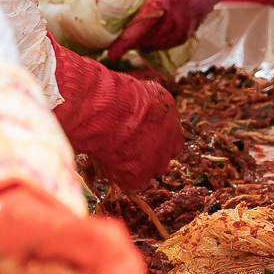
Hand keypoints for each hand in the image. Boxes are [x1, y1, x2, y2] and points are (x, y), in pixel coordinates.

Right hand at [50, 43, 183, 188]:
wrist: (103, 108)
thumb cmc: (114, 94)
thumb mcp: (140, 91)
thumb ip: (146, 106)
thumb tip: (138, 110)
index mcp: (170, 113)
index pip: (170, 131)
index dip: (155, 135)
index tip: (140, 134)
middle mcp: (171, 138)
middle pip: (163, 153)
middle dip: (148, 153)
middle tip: (126, 147)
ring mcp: (157, 160)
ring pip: (149, 170)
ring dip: (135, 166)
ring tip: (112, 154)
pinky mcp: (139, 176)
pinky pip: (132, 182)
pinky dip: (119, 176)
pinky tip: (106, 162)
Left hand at [109, 0, 248, 53]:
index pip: (141, 27)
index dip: (125, 42)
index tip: (111, 53)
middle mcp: (180, 12)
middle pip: (154, 38)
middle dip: (136, 43)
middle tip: (122, 42)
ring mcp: (193, 16)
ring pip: (169, 41)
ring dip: (152, 43)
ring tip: (139, 39)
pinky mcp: (203, 14)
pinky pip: (182, 36)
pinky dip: (169, 40)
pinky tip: (161, 33)